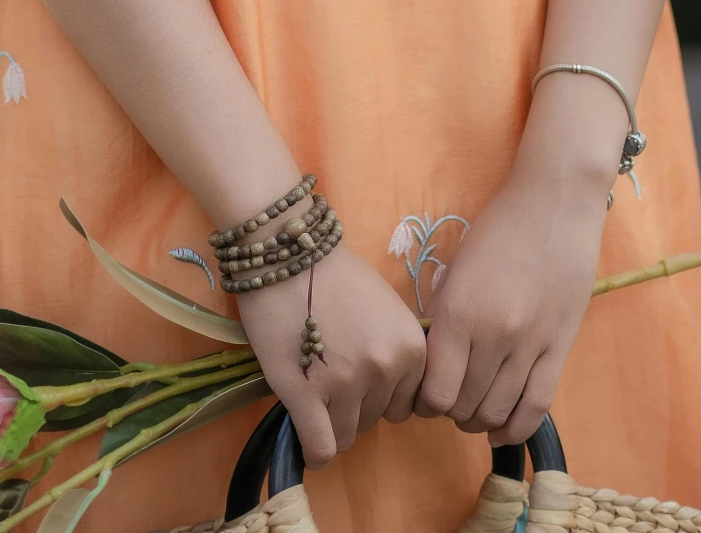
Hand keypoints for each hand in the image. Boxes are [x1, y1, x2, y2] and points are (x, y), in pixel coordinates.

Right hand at [238, 243, 425, 466]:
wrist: (288, 252)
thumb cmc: (336, 276)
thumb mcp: (385, 310)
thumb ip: (394, 351)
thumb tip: (387, 394)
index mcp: (412, 349)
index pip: (405, 405)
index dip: (380, 394)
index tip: (359, 378)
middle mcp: (386, 369)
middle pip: (375, 420)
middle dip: (353, 404)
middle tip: (329, 372)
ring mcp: (347, 384)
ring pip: (346, 436)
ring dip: (329, 420)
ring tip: (312, 385)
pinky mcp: (308, 395)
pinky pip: (321, 448)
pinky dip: (313, 449)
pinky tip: (304, 432)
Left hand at [414, 170, 606, 445]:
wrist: (554, 202)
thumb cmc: (499, 227)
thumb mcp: (457, 266)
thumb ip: (444, 315)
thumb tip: (433, 360)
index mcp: (457, 312)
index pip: (434, 389)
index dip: (425, 402)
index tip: (425, 394)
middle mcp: (491, 335)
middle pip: (464, 405)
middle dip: (451, 411)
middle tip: (450, 399)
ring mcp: (529, 344)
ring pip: (498, 412)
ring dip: (481, 421)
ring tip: (475, 410)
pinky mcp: (559, 347)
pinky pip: (537, 406)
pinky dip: (516, 429)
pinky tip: (502, 432)